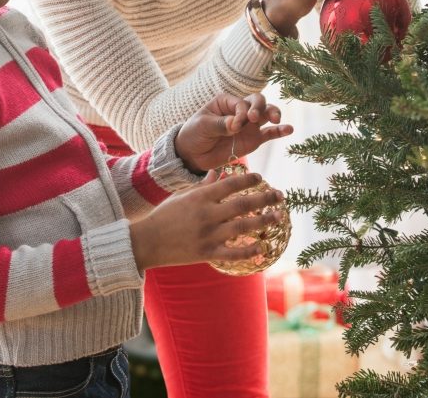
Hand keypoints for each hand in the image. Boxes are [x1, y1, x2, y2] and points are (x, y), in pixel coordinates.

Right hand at [129, 168, 286, 270]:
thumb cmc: (165, 215)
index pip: (230, 184)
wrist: (147, 242)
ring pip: (243, 227)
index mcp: (201, 197)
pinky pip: (234, 253)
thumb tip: (218, 174)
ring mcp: (209, 235)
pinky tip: (264, 247)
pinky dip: (250, 251)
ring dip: (264, 221)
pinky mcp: (208, 253)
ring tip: (278, 216)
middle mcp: (207, 214)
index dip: (248, 180)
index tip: (261, 178)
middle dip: (265, 199)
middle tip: (280, 195)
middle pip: (243, 204)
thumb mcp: (182, 196)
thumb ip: (203, 186)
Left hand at [174, 92, 291, 173]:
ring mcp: (249, 125)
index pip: (241, 103)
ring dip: (273, 114)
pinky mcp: (254, 139)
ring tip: (276, 120)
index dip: (241, 113)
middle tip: (254, 118)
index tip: (233, 126)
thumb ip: (220, 124)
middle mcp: (241, 110)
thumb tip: (236, 125)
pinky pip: (269, 133)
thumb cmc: (194, 133)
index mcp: (227, 101)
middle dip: (259, 108)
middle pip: (258, 102)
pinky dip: (280, 131)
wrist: (192, 154)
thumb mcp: (203, 126)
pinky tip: (289, 129)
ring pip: (267, 114)